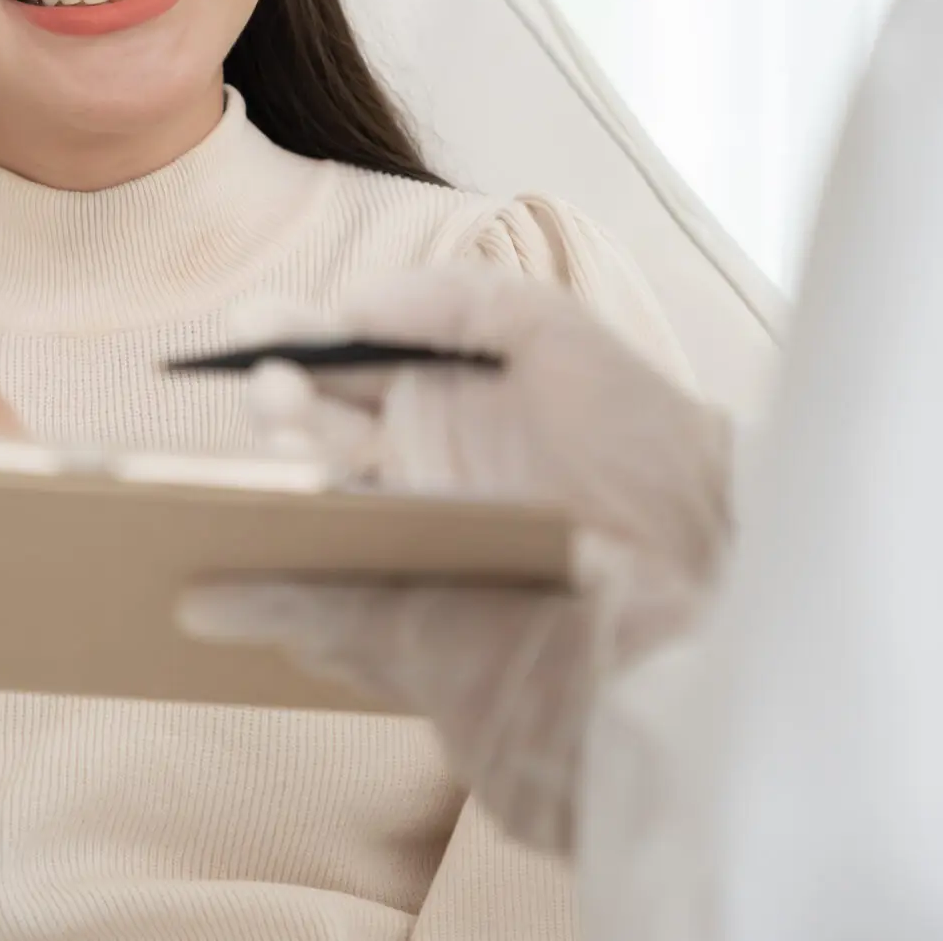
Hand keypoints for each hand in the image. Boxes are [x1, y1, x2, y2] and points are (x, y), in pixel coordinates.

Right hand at [183, 267, 733, 853]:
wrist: (715, 571)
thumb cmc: (647, 447)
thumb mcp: (559, 339)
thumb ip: (460, 302)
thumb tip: (352, 306)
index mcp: (443, 406)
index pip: (344, 368)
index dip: (292, 343)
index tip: (249, 327)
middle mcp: (417, 478)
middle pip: (317, 443)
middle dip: (282, 410)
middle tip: (268, 395)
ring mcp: (413, 557)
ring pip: (311, 526)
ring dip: (267, 500)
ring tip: (245, 470)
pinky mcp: (419, 640)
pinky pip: (331, 620)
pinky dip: (275, 605)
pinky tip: (227, 581)